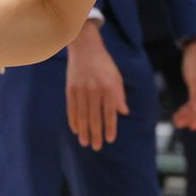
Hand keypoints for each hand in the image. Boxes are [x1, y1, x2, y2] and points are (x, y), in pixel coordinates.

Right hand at [65, 20, 127, 150]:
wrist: (85, 48)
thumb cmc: (104, 64)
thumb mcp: (116, 76)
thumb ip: (119, 95)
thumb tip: (124, 112)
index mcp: (108, 87)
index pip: (110, 112)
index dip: (110, 127)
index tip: (110, 140)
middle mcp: (94, 90)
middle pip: (95, 116)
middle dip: (96, 133)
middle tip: (96, 147)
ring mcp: (81, 89)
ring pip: (82, 115)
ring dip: (83, 130)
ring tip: (84, 143)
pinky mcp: (71, 88)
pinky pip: (72, 108)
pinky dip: (73, 120)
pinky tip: (75, 130)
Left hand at [173, 41, 195, 129]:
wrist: (195, 50)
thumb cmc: (195, 63)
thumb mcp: (194, 80)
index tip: (191, 127)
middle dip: (190, 118)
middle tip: (177, 123)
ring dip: (187, 114)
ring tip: (175, 119)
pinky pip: (193, 102)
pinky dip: (186, 108)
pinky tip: (179, 111)